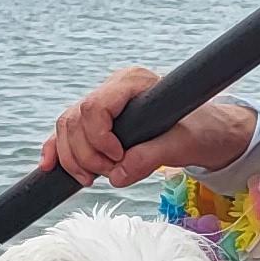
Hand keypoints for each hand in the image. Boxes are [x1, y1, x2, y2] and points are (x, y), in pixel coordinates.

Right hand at [46, 67, 257, 188]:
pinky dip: (57, 151)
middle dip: (86, 154)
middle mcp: (113, 89)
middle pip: (75, 119)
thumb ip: (151, 158)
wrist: (208, 133)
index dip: (98, 137)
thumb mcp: (182, 145)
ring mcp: (102, 104)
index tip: (117, 158)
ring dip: (73, 159)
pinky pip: (66, 134)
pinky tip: (50, 167)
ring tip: (96, 178)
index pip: (94, 106)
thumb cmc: (201, 131)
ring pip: (67, 128)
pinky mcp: (97, 123)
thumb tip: (117, 176)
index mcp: (133, 82)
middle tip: (111, 173)